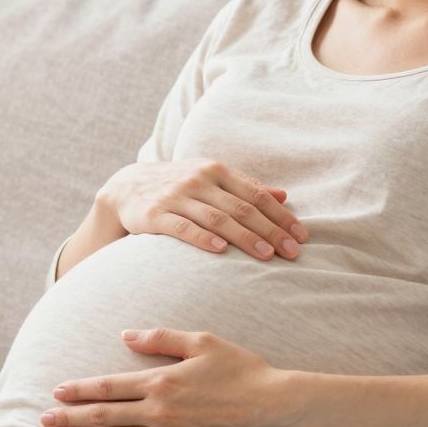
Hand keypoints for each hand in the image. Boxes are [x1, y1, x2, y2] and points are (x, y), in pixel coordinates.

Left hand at [38, 328, 297, 426]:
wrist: (274, 409)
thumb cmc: (242, 370)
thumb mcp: (203, 342)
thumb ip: (161, 339)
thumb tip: (126, 337)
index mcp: (161, 381)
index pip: (109, 387)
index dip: (79, 390)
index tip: (57, 392)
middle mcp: (159, 412)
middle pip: (104, 416)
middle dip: (70, 418)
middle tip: (42, 420)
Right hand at [98, 159, 308, 262]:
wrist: (126, 187)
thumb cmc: (179, 186)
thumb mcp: (211, 180)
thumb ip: (245, 187)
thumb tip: (284, 195)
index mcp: (217, 171)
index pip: (256, 195)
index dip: (281, 216)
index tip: (301, 236)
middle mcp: (199, 180)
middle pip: (242, 208)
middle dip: (271, 231)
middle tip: (292, 252)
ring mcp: (176, 196)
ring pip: (217, 218)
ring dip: (245, 237)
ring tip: (266, 255)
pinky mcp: (154, 213)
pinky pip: (182, 227)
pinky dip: (202, 237)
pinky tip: (220, 250)